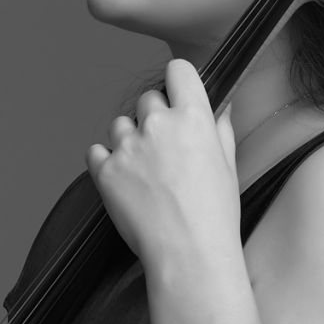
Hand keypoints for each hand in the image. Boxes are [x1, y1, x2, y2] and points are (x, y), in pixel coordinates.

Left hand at [86, 59, 239, 275]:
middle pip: (147, 99)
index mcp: (193, 117)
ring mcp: (128, 146)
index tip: (178, 94)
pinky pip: (96, 152)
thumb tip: (221, 108)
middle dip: (154, 117)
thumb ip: (221, 128)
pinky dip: (105, 162)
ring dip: (128, 140)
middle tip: (163, 148)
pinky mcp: (105, 170)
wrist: (188, 253)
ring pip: (119, 124)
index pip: (178, 70)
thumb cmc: (214, 213)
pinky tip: (122, 180)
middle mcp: (158, 124)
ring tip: (143, 170)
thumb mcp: (228, 164)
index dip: (178, 80)